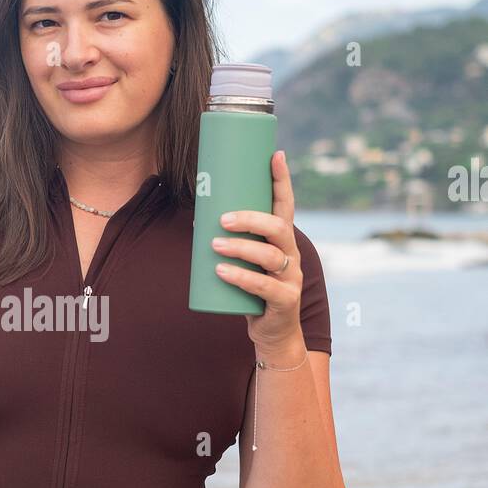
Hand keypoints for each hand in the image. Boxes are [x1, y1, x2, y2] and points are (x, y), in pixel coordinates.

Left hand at [210, 149, 304, 357]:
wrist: (273, 332)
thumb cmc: (253, 290)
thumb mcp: (245, 261)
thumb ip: (229, 240)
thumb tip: (196, 215)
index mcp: (283, 241)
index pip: (286, 205)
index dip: (282, 180)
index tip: (275, 155)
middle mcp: (291, 255)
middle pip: (279, 228)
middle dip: (252, 219)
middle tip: (223, 219)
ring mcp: (290, 278)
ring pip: (269, 256)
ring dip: (240, 247)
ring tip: (215, 244)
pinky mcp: (284, 300)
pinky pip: (263, 286)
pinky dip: (240, 277)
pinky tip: (221, 271)